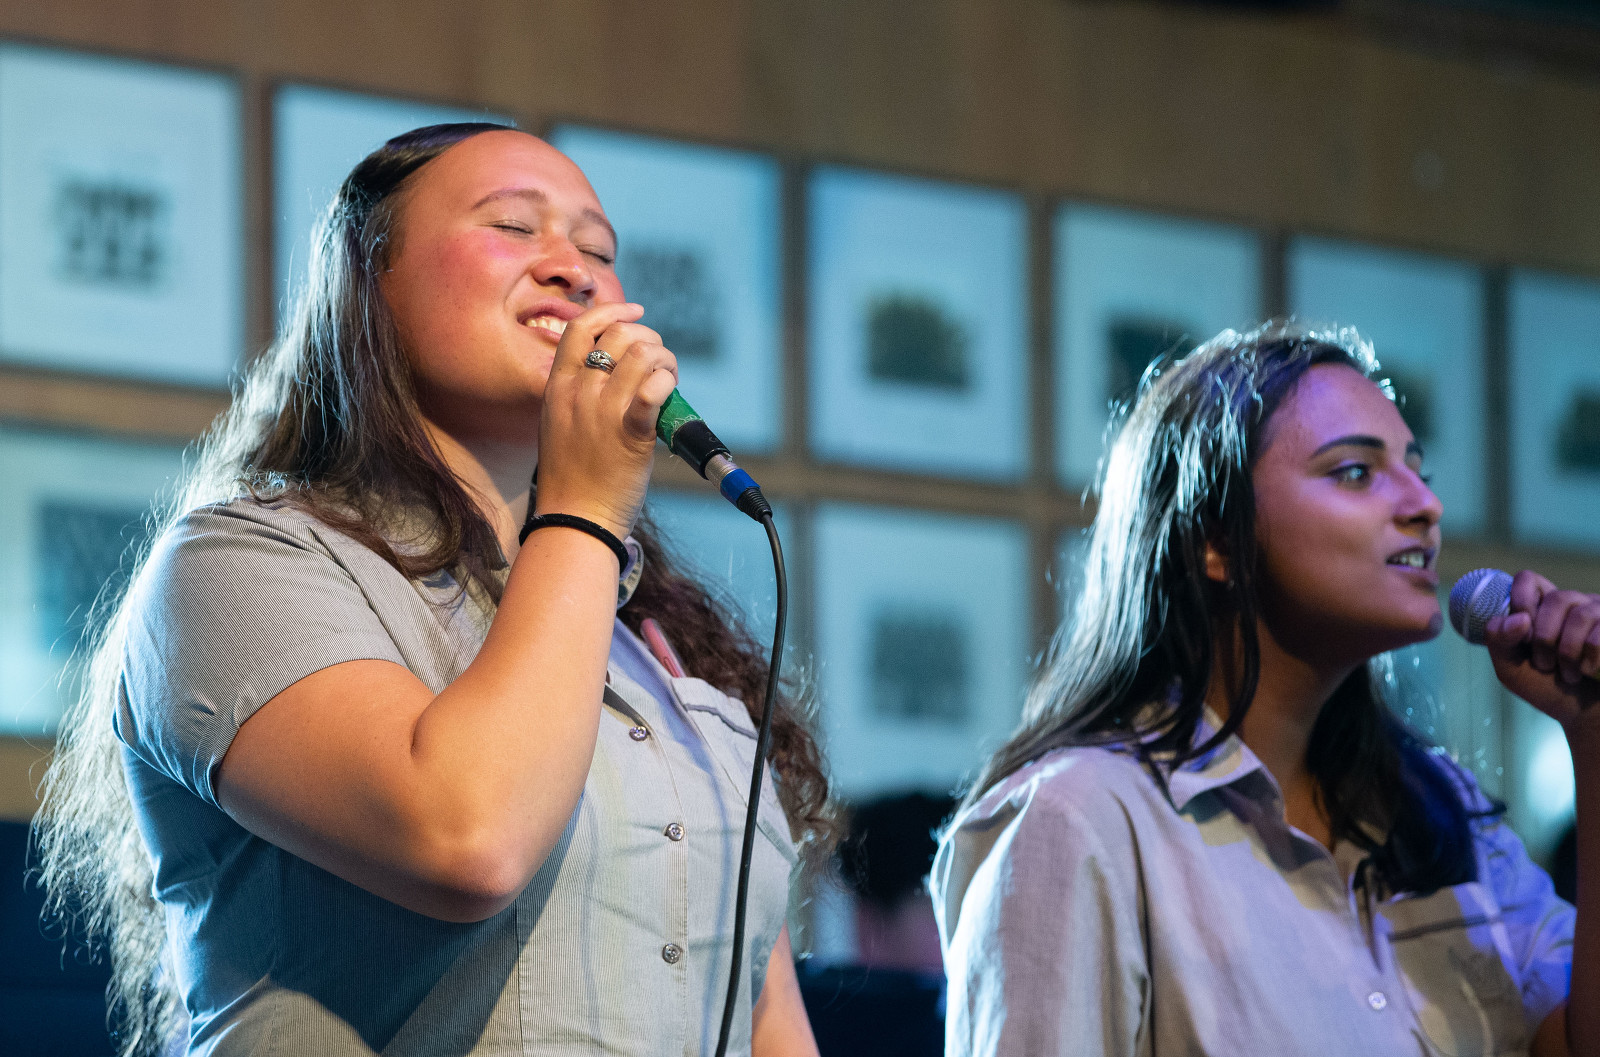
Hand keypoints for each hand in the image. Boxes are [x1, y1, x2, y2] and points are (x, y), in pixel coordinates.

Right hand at [533, 302, 677, 540]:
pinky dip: (668, 382)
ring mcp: (603, 410)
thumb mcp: (558, 424)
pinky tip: (670, 392)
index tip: (636, 311)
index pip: (581, 328)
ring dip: (665, 359)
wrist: (575, 519)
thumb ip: (577, 394)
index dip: (613, 311)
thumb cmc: (572, 478)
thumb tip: (615, 372)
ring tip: (669, 378)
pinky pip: (655, 388)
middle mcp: (579, 392)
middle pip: (620, 334)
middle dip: (650, 339)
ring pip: (642, 353)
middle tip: (661, 362)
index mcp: (557, 386)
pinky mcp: (630, 432)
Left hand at [1483, 570, 1599, 730]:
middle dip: (1545, 638)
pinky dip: (1590, 660)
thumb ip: (1499, 639)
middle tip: (1545, 664)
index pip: (1529, 580)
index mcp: (1541, 607)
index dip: (1522, 601)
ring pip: (1582, 615)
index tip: (1523, 633)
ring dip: (1568, 653)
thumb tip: (1520, 618)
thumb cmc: (1546, 688)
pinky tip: (1589, 672)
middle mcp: (1573, 603)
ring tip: (1568, 674)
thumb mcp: (1510, 668)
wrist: (1584, 715)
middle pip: (1557, 598)